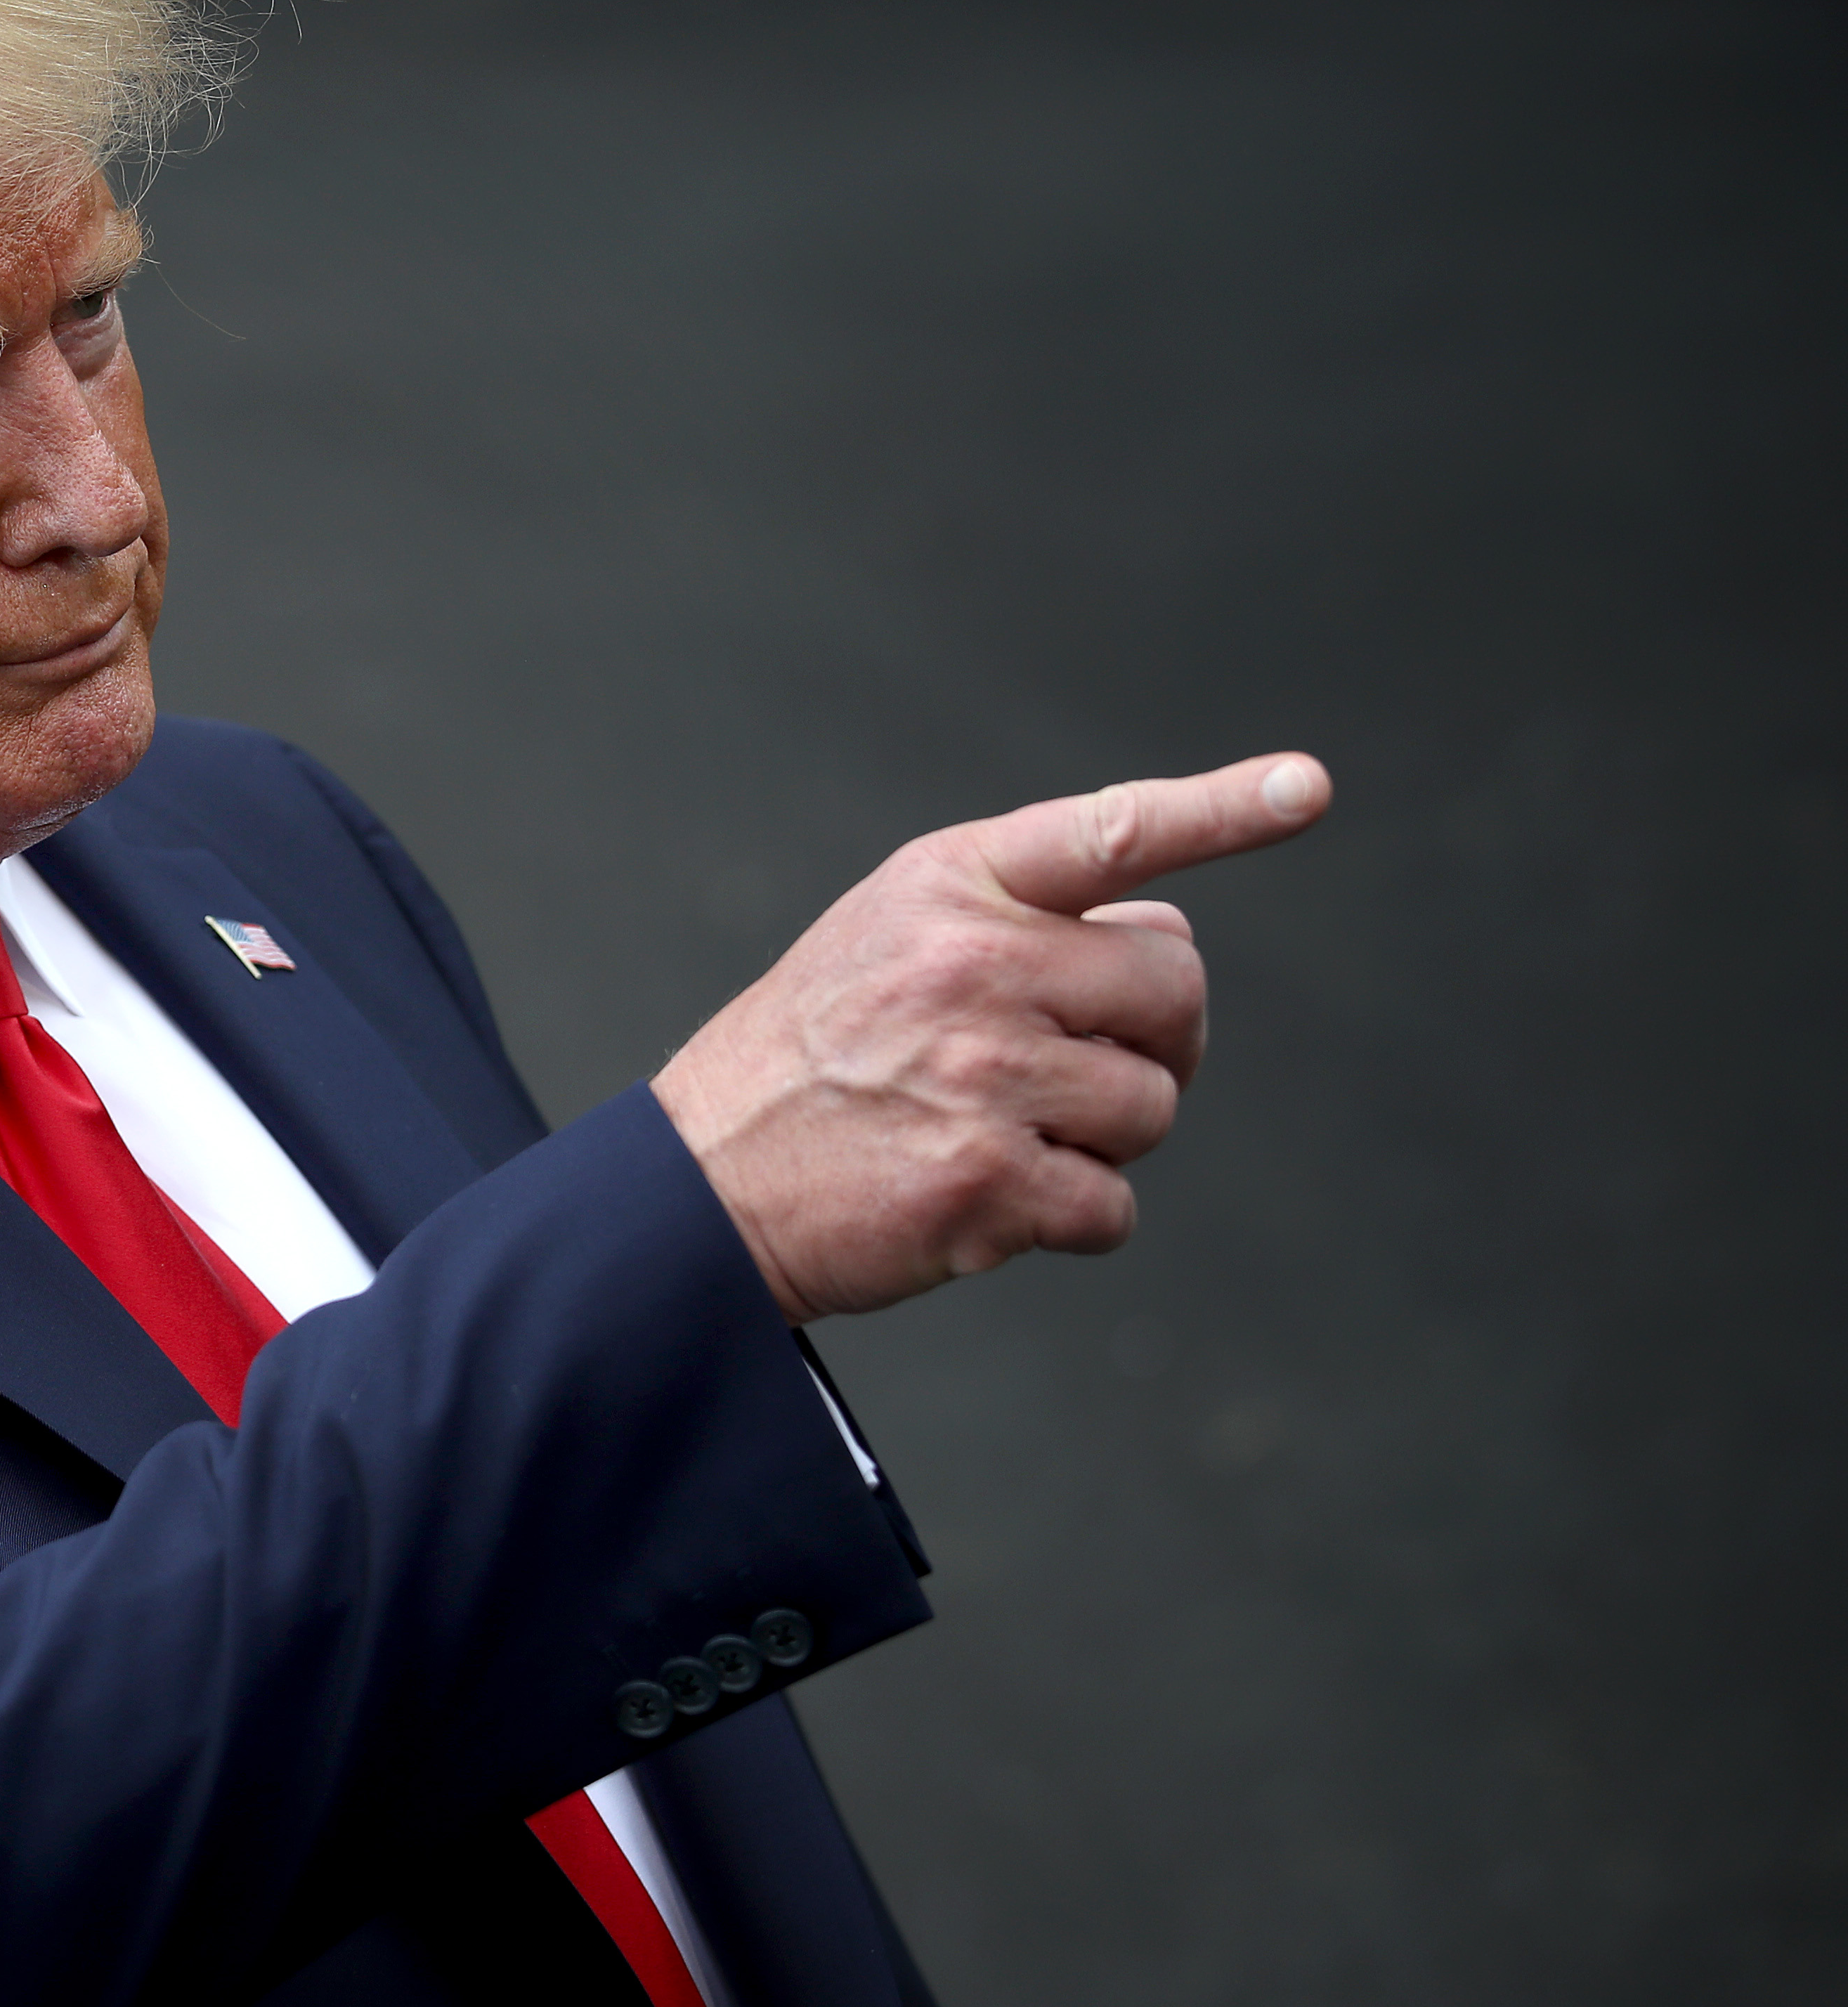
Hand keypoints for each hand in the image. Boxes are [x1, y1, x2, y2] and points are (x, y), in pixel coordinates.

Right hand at [651, 754, 1331, 1321]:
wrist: (700, 1183)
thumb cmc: (812, 1056)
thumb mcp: (889, 935)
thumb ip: (1018, 916)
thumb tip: (1169, 942)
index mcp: (949, 888)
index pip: (1109, 832)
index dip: (1219, 809)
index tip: (1306, 789)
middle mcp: (969, 966)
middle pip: (1174, 987)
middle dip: (1154, 1038)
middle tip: (1077, 1068)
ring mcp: (981, 1075)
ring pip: (1153, 1106)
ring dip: (1102, 1137)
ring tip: (1000, 1131)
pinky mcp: (987, 1182)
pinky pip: (1114, 1205)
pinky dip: (1071, 1217)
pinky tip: (991, 1199)